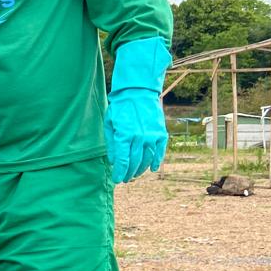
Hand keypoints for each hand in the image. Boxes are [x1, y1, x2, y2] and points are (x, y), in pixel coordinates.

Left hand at [105, 37, 170, 183]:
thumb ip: (112, 144)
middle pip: (135, 162)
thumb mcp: (110, 124)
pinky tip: (151, 168)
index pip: (122, 161)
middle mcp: (140, 137)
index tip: (117, 179)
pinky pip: (160, 152)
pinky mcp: (161, 133)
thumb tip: (114, 161)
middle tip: (125, 179)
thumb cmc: (120, 108)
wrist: (138, 92)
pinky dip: (156, 161)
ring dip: (141, 169)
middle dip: (129, 173)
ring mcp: (152, 136)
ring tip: (134, 174)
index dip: (119, 172)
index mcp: (125, 135)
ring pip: (147, 159)